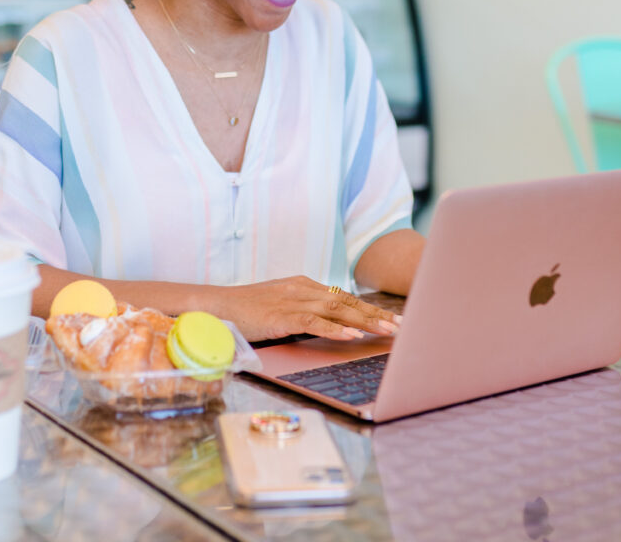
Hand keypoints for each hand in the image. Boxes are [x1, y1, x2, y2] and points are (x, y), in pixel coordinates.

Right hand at [211, 277, 401, 342]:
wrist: (218, 305)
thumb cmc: (248, 310)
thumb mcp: (282, 307)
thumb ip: (306, 312)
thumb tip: (333, 325)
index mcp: (305, 285)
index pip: (345, 297)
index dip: (371, 308)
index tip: (394, 319)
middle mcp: (303, 288)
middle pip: (348, 301)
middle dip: (377, 314)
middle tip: (402, 326)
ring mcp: (293, 300)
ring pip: (337, 309)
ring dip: (365, 321)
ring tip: (387, 331)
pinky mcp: (281, 315)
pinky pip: (314, 321)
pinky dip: (335, 329)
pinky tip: (352, 336)